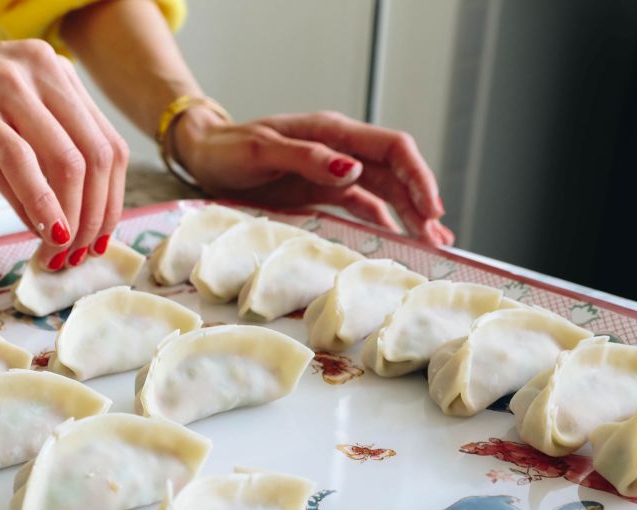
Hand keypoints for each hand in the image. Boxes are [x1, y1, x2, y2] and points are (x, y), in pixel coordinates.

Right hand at [0, 38, 127, 269]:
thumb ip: (27, 182)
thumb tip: (57, 232)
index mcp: (53, 74)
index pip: (106, 144)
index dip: (111, 200)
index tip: (97, 241)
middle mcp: (41, 71)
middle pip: (97, 155)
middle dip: (96, 217)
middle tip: (78, 257)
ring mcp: (9, 85)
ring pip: (68, 161)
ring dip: (72, 218)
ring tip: (59, 254)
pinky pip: (23, 161)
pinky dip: (42, 205)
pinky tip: (45, 234)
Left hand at [174, 109, 454, 246]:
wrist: (202, 156)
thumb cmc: (227, 149)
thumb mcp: (262, 151)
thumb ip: (307, 157)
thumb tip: (352, 169)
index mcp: (331, 132)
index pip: (392, 148)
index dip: (418, 177)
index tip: (431, 210)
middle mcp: (339, 150)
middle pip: (396, 173)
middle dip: (421, 204)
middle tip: (439, 240)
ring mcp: (332, 172)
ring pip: (384, 191)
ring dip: (409, 215)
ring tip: (432, 244)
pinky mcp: (320, 192)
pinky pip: (361, 205)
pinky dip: (382, 221)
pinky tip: (397, 239)